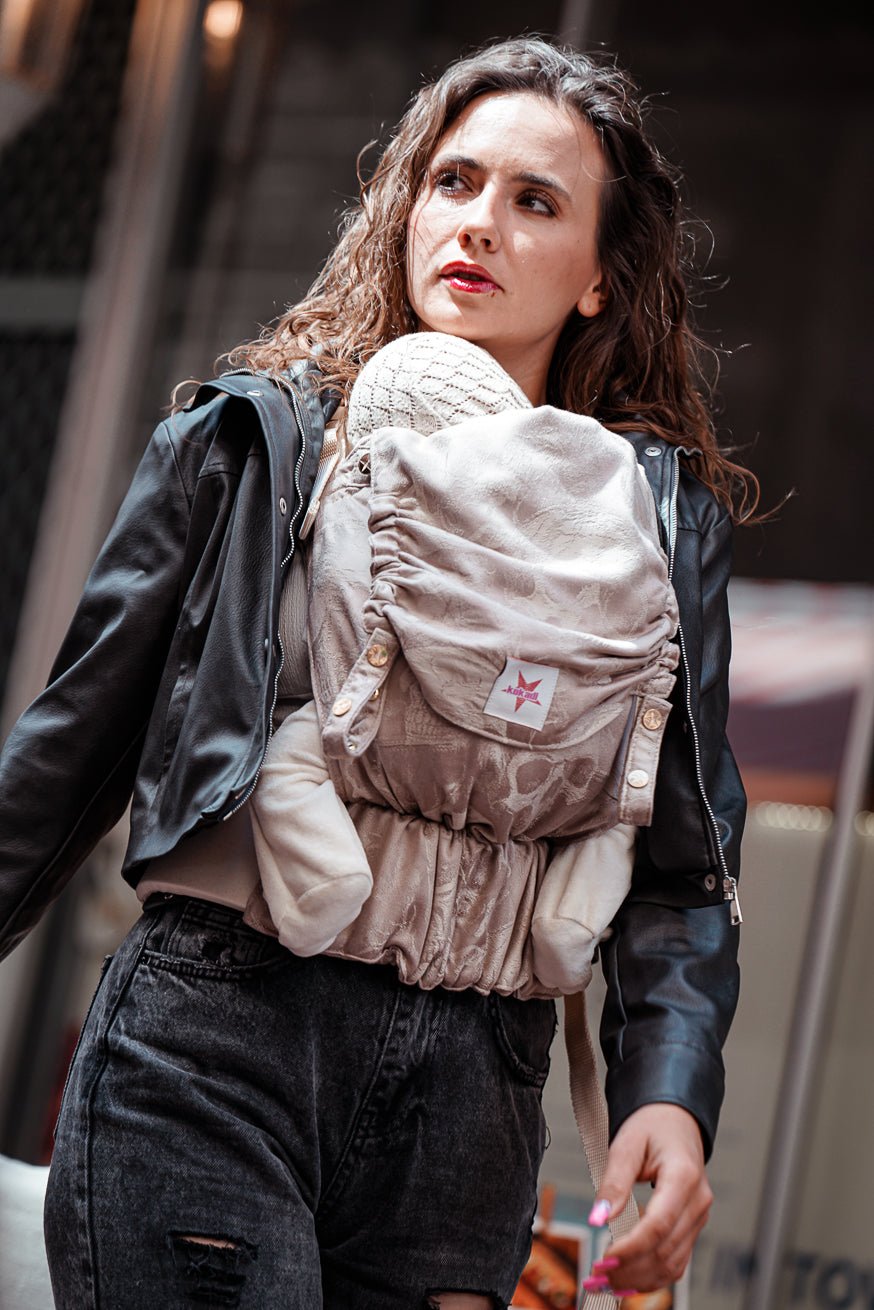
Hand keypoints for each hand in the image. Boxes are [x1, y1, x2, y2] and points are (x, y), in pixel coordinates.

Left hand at [587, 1102, 711, 1294]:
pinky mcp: (692, 1226)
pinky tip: (629, 1279)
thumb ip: (613, 1182)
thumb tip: (597, 1218)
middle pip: (666, 1250)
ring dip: (641, 1278)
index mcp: (684, 1176)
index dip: (631, 1248)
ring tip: (607, 1282)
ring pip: (674, 1262)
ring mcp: (699, 1216)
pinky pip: (677, 1260)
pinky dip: (653, 1275)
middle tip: (598, 1276)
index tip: (604, 1259)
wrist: (675, 1119)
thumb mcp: (626, 1144)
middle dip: (631, 1269)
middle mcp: (698, 1201)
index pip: (658, 1225)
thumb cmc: (651, 1126)